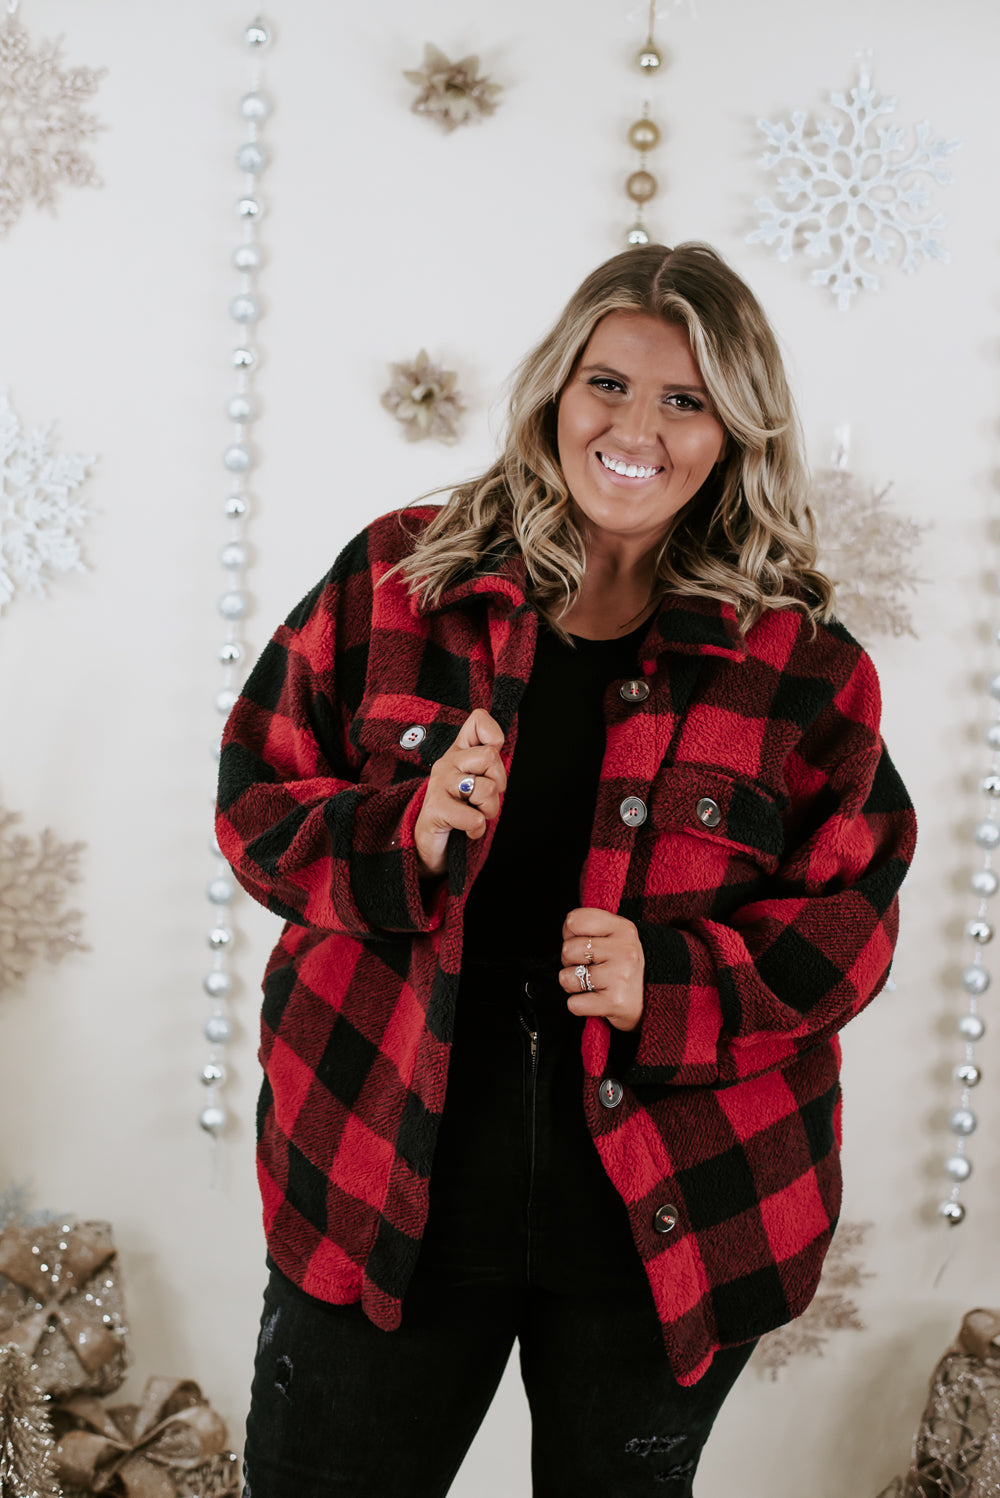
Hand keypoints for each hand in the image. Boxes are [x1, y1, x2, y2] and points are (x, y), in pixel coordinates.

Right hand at [414, 709, 506, 877]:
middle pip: (491, 756)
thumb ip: (489, 763)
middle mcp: (447, 762)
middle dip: (498, 784)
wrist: (430, 844)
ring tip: (476, 815)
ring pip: (487, 788)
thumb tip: (505, 750)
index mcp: (458, 751)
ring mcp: (439, 785)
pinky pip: (474, 818)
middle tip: (484, 799)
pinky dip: (477, 829)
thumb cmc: (460, 810)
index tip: (490, 764)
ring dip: (489, 810)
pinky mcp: (435, 809)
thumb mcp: (477, 780)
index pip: (479, 719)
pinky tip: (467, 831)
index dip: (495, 738)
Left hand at [559, 908, 644, 1031]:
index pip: (575, 921)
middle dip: (571, 962)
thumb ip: (593, 926)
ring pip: (567, 978)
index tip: (583, 943)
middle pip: (568, 950)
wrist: (656, 1000)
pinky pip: (574, 1004)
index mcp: (624, 928)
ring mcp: (621, 976)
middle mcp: (625, 950)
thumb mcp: (617, 937)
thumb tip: (567, 927)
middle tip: (591, 968)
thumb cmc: (626, 967)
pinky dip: (579, 1006)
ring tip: (594, 985)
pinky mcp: (615, 1002)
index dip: (570, 934)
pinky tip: (596, 1001)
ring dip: (574, 986)